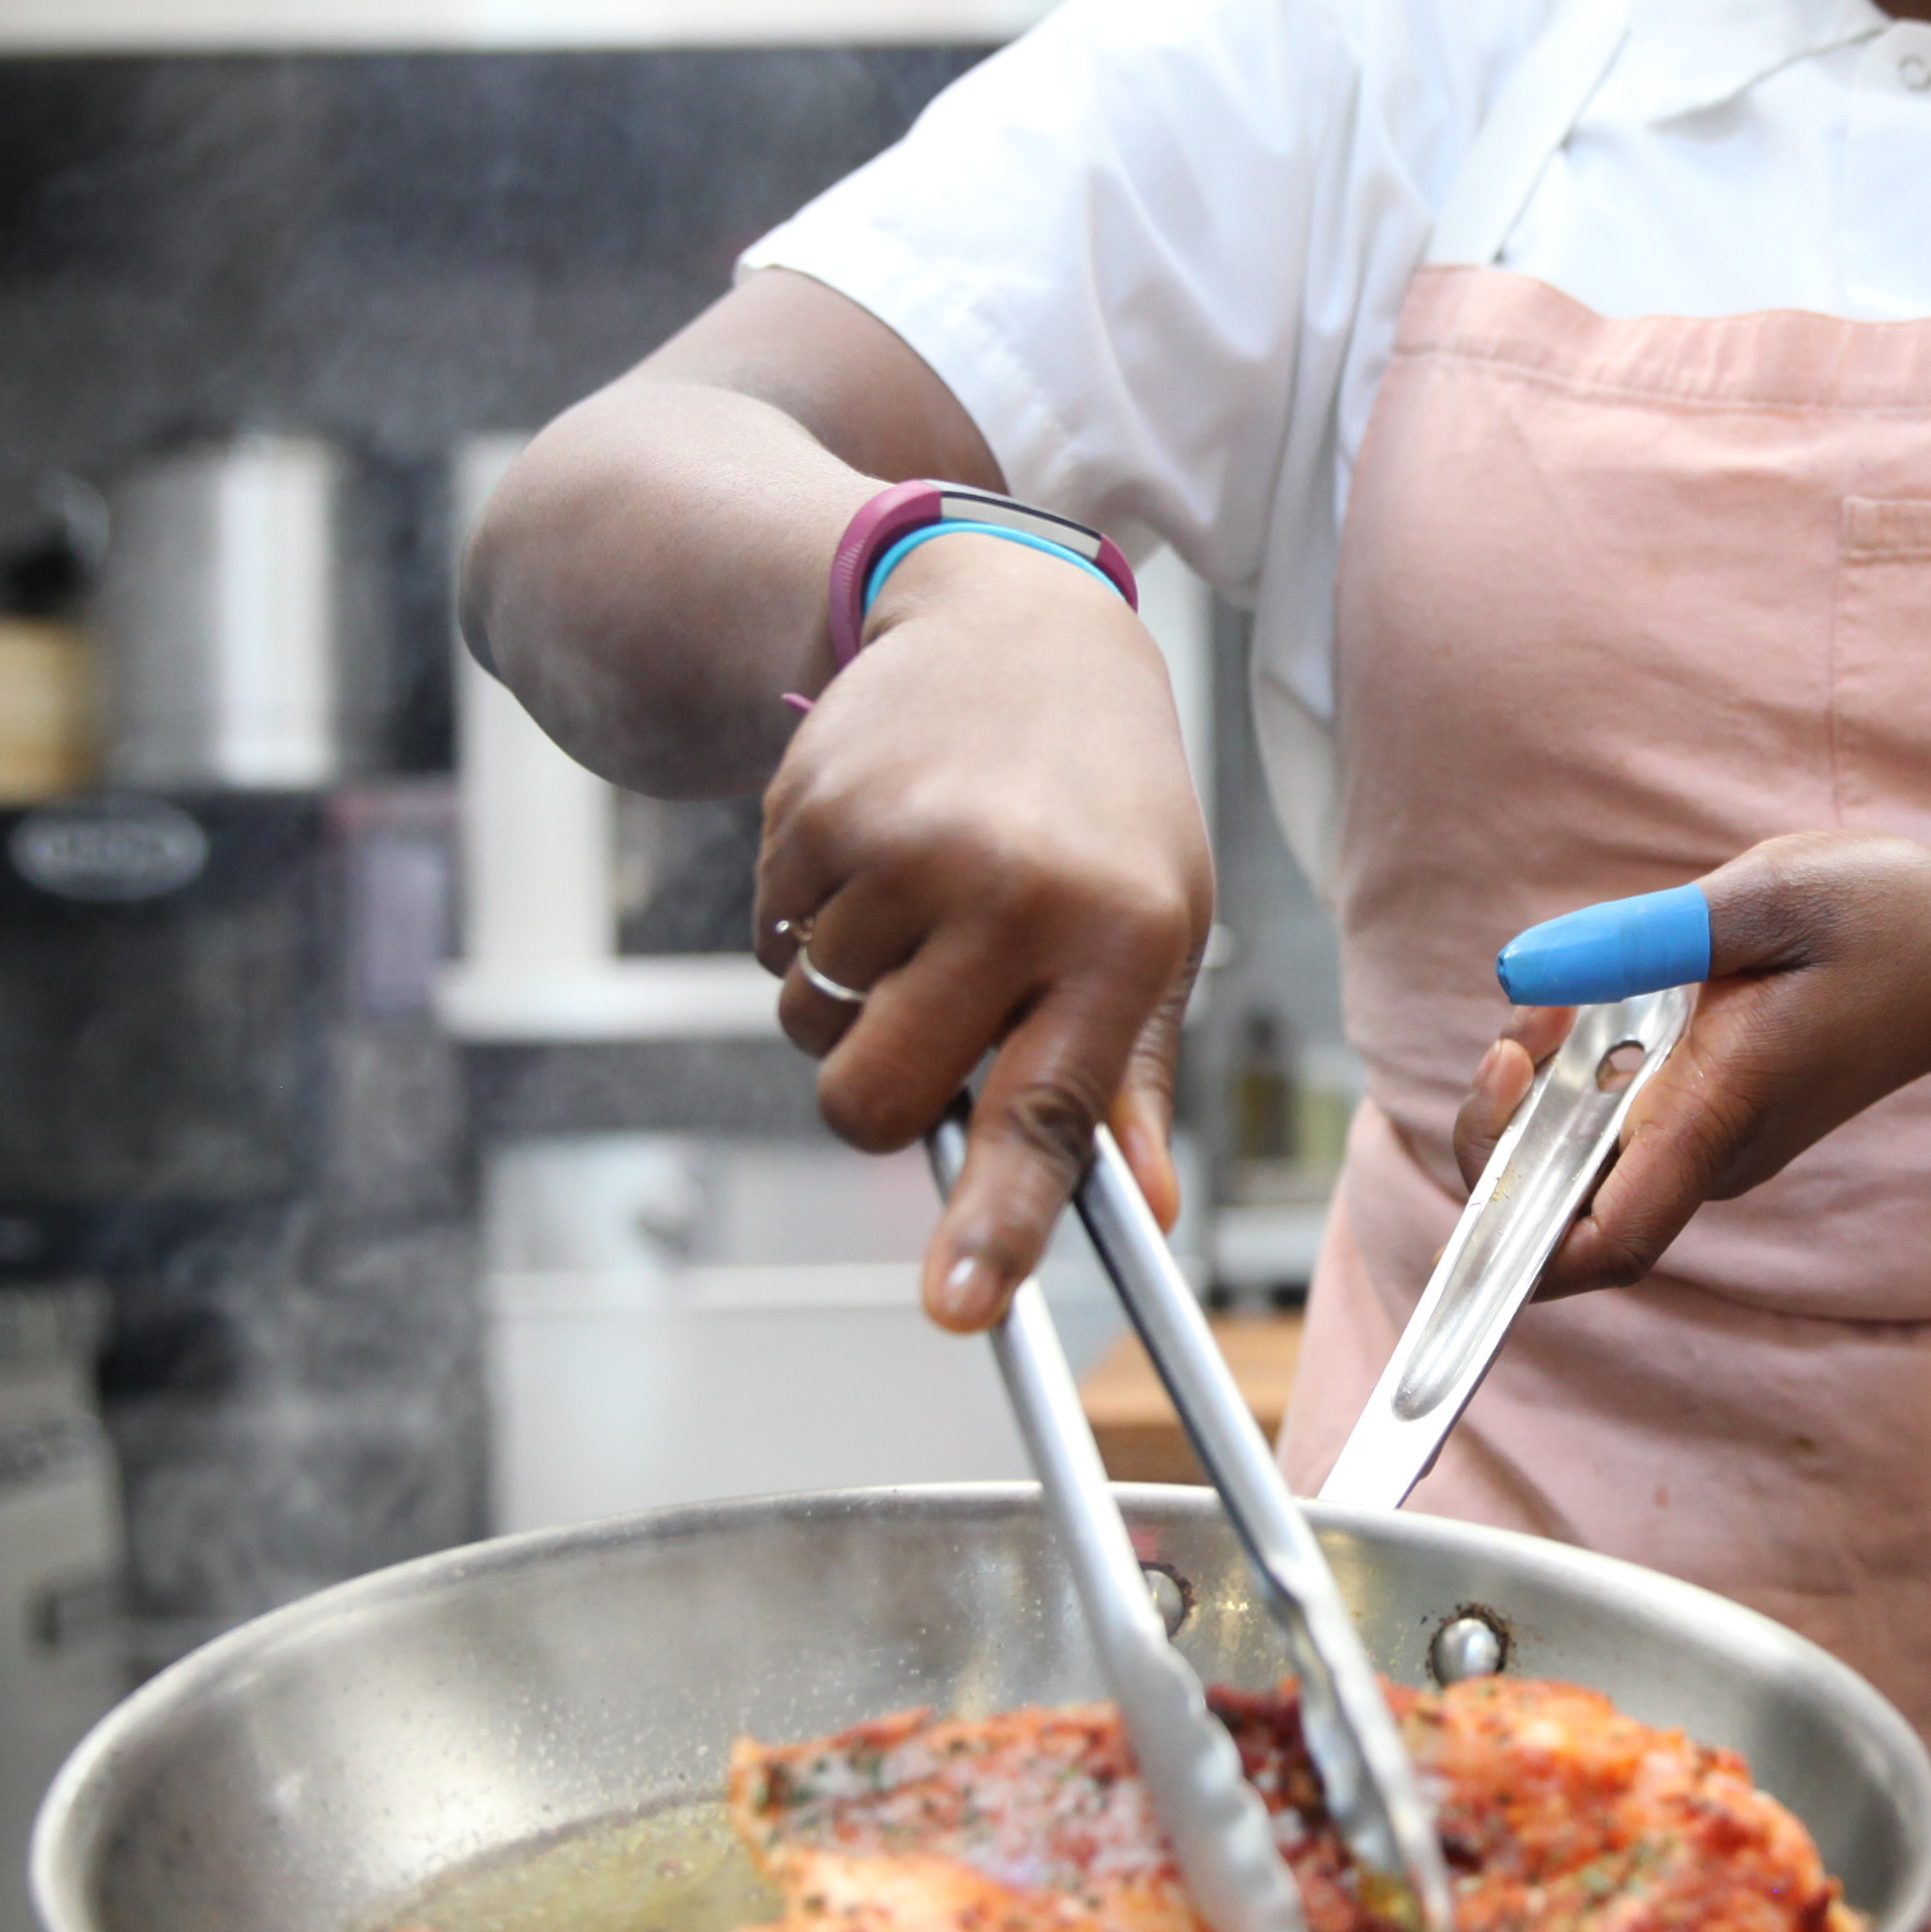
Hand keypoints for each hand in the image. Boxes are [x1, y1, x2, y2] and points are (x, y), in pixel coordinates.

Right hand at [757, 532, 1210, 1326]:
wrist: (1007, 617)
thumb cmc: (1100, 803)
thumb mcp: (1157, 925)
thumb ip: (1133, 1080)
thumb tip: (1146, 1212)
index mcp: (1120, 938)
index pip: (1047, 1115)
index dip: (997, 1226)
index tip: (958, 1313)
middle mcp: (1013, 895)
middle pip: (878, 1102)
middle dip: (877, 1100)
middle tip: (927, 1023)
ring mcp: (903, 850)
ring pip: (815, 1027)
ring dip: (848, 997)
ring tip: (923, 900)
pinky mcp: (814, 813)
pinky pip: (773, 948)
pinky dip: (807, 926)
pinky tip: (875, 853)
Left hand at [1443, 830, 1930, 1294]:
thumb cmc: (1891, 921)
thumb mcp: (1776, 893)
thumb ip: (1648, 935)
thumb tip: (1525, 969)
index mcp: (1722, 1114)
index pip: (1602, 1245)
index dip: (1516, 1222)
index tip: (1509, 1086)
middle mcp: (1713, 1156)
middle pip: (1564, 1212)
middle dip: (1505, 1127)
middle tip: (1532, 1022)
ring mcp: (1715, 1148)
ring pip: (1583, 1162)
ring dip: (1544, 1089)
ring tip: (1577, 991)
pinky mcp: (1716, 1123)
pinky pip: (1618, 1126)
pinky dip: (1584, 1073)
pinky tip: (1615, 996)